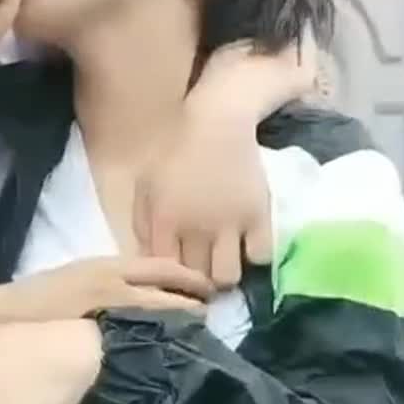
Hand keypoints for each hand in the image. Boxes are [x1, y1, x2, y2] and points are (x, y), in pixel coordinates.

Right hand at [4, 255, 213, 321]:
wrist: (3, 319)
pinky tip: (169, 352)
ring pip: (160, 311)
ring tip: (200, 334)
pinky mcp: (99, 334)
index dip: (189, 278)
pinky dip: (159, 341)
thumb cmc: (39, 301)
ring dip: (183, 321)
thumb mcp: (78, 281)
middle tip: (212, 313)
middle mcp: (114, 281)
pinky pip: (140, 336)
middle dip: (194, 300)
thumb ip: (109, 285)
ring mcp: (107, 308)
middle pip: (169, 287)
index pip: (162, 266)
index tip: (208, 289)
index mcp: (108, 265)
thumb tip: (138, 296)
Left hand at [131, 38, 317, 285]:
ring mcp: (228, 224)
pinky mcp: (258, 215)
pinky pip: (260, 255)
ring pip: (227, 277)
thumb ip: (143, 224)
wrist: (216, 120)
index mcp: (163, 221)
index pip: (164, 271)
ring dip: (224, 275)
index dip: (169, 281)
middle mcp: (195, 229)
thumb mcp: (145, 185)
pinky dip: (253, 255)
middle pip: (195, 278)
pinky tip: (246, 246)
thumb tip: (149, 259)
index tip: (174, 280)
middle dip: (195, 283)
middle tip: (200, 274)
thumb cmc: (174, 151)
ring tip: (223, 263)